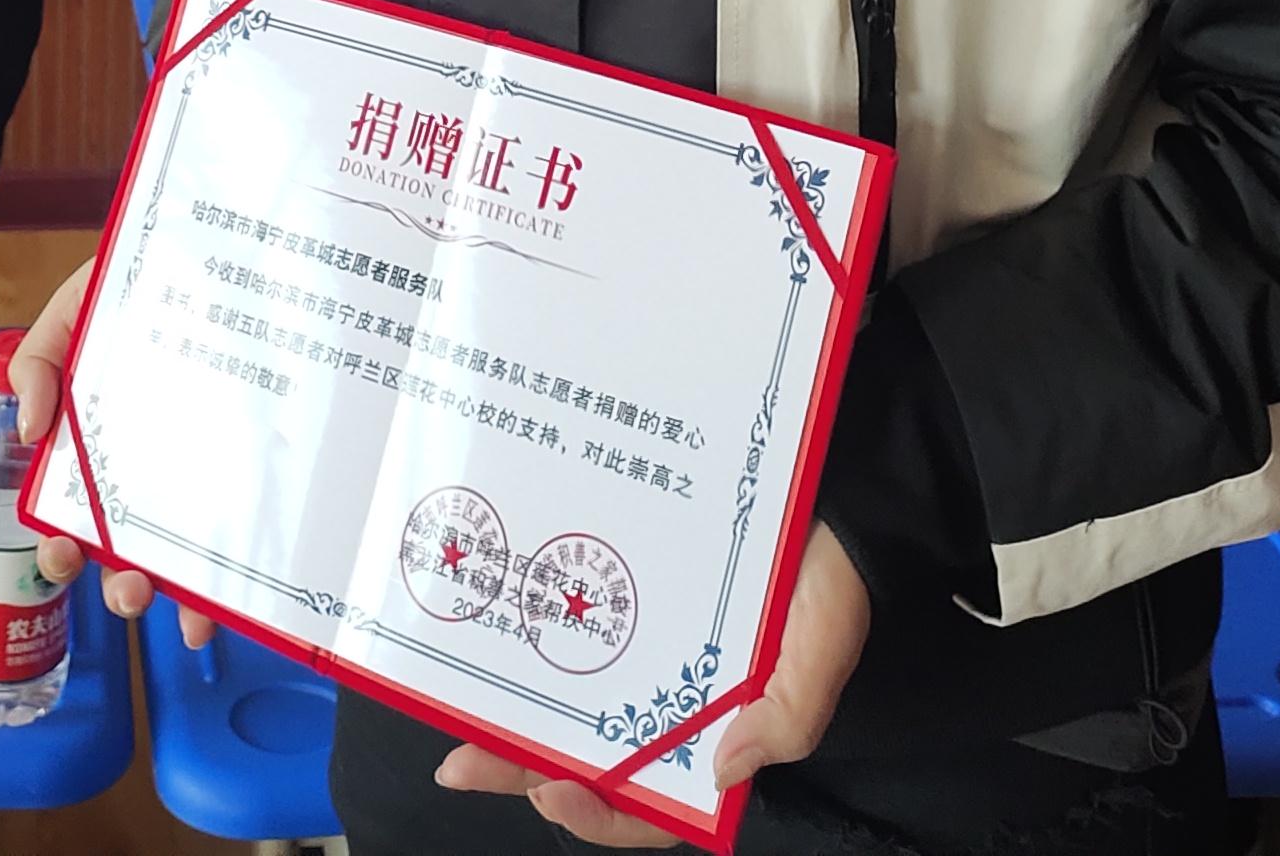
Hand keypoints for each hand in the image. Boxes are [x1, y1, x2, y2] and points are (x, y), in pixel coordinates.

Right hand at [10, 255, 215, 648]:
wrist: (213, 257)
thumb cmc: (134, 287)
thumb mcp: (72, 310)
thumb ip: (40, 361)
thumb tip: (30, 430)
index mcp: (92, 450)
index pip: (66, 516)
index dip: (58, 550)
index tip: (63, 557)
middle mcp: (142, 478)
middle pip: (122, 553)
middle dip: (120, 587)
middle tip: (129, 589)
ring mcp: (197, 483)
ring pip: (179, 561)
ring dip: (172, 598)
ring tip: (178, 606)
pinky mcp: (246, 479)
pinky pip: (237, 541)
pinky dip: (229, 581)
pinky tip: (228, 602)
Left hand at [436, 523, 868, 842]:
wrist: (821, 465)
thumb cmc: (828, 556)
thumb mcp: (823, 636)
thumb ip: (791, 711)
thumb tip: (725, 772)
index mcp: (720, 727)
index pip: (657, 806)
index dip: (602, 814)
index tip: (550, 789)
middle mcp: (673, 694)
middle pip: (591, 756)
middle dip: (522, 766)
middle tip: (462, 764)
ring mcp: (644, 640)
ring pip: (568, 694)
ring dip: (511, 708)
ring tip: (451, 706)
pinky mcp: (623, 585)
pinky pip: (571, 622)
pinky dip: (531, 632)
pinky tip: (492, 626)